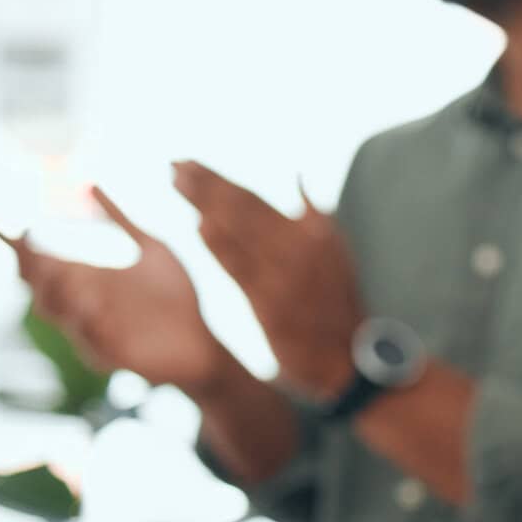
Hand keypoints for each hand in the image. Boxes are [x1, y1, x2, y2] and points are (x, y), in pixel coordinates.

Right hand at [0, 188, 225, 391]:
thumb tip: (90, 183)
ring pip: (54, 311)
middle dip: (32, 266)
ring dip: (58, 290)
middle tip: (38, 249)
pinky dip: (85, 323)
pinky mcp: (106, 356)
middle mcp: (80, 303)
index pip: (37, 259)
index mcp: (85, 277)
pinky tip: (95, 306)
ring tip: (75, 275)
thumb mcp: (154, 249)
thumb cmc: (178, 297)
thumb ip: (123, 219)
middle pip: (36, 284)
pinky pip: (85, 341)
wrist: (204, 342)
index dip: (11, 241)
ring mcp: (89, 330)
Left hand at [174, 160, 364, 400]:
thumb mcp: (338, 252)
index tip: (190, 164)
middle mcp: (296, 249)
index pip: (255, 199)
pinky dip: (223, 248)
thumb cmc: (337, 304)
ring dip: (206, 205)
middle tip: (174, 165)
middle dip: (207, 185)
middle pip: (243, 209)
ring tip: (177, 182)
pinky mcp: (271, 305)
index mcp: (310, 233)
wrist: (348, 357)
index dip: (220, 180)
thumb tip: (298, 174)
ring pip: (240, 233)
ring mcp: (284, 276)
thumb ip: (315, 214)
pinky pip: (243, 271)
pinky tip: (200, 228)